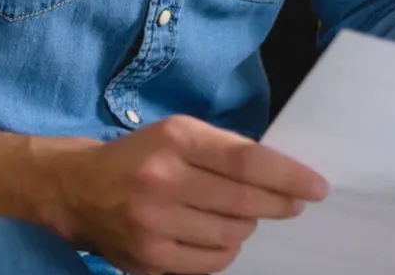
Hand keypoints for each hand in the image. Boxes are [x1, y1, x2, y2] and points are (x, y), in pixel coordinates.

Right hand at [42, 115, 327, 274]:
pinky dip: (225, 251)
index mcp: (176, 140)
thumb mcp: (181, 133)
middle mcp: (161, 180)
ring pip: (231, 235)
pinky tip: (219, 237)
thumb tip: (284, 176)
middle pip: (243, 202)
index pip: (247, 161)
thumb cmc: (143, 156)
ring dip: (247, 227)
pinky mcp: (146, 257)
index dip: (288, 176)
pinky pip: (209, 262)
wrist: (77, 189)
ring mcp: (151, 223)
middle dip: (278, 205)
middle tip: (291, 205)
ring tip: (241, 216)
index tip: (317, 187)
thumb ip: (227, 150)